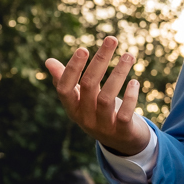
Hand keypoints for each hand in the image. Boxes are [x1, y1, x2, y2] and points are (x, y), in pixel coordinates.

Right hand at [45, 36, 149, 156]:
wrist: (123, 143)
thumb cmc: (100, 113)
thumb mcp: (82, 99)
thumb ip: (67, 81)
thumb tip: (48, 61)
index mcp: (72, 108)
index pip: (64, 88)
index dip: (72, 69)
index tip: (83, 48)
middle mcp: (84, 117)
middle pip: (88, 86)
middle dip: (100, 60)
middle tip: (112, 39)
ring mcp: (103, 126)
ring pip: (107, 97)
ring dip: (119, 73)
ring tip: (129, 55)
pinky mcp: (122, 131)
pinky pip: (124, 113)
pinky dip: (130, 97)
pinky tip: (135, 82)